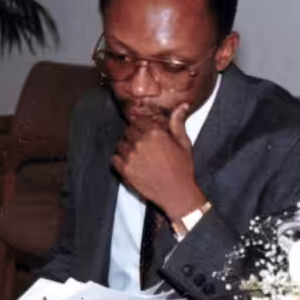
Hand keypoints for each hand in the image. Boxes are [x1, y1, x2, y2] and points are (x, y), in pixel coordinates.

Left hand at [111, 103, 206, 219]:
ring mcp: (131, 157)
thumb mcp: (184, 143)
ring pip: (120, 143)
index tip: (143, 128)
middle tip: (141, 142)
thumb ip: (178, 123)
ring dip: (126, 145)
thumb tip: (182, 106)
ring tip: (136, 153)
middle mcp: (141, 142)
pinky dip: (119, 159)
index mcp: (155, 133)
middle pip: (128, 131)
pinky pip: (114, 159)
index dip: (141, 125)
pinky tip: (129, 162)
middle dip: (134, 134)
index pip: (139, 120)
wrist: (177, 193)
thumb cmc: (182, 169)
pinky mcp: (125, 170)